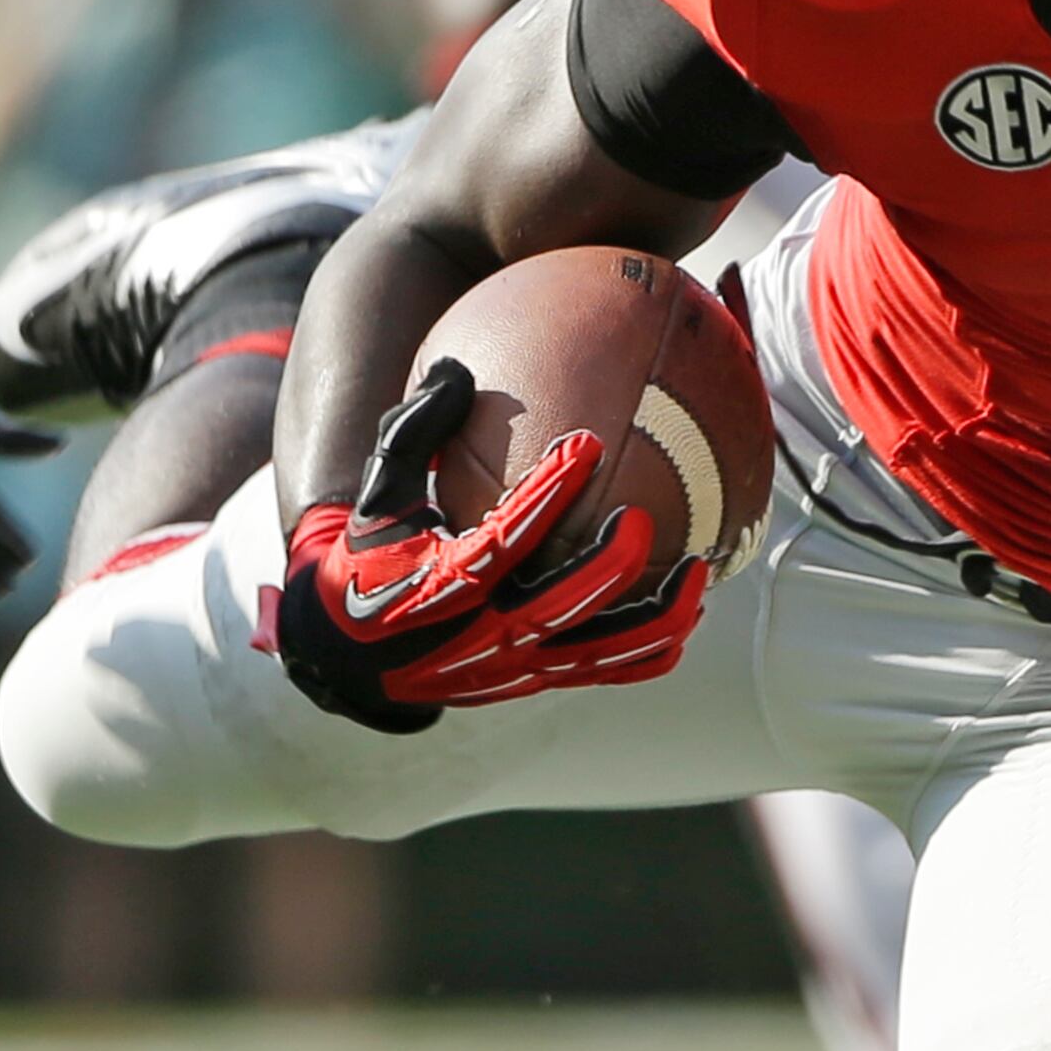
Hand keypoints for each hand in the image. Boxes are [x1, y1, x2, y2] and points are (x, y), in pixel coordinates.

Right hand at [273, 359, 700, 731]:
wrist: (351, 652)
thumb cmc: (365, 553)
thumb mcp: (373, 496)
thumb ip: (411, 434)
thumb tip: (456, 368)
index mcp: (434, 587)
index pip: (500, 541)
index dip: (545, 494)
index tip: (584, 443)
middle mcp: (479, 635)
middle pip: (561, 606)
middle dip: (609, 565)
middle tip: (644, 519)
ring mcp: (514, 667)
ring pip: (600, 652)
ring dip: (655, 616)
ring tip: (699, 571)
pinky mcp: (538, 682)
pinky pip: (609, 672)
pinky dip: (654, 647)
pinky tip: (690, 608)